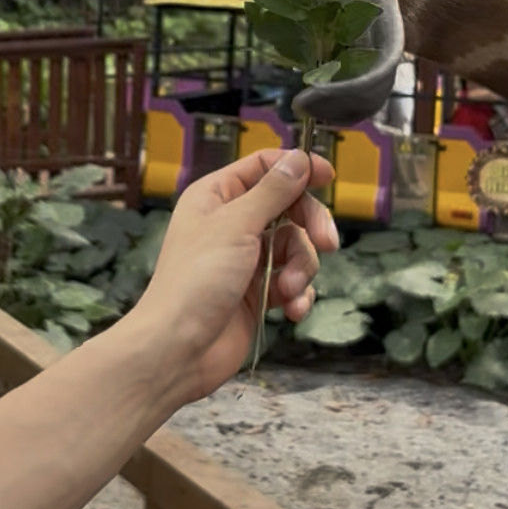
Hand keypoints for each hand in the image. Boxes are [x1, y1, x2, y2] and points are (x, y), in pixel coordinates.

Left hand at [132, 146, 337, 407]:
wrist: (178, 350)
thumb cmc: (195, 281)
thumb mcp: (237, 226)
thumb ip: (273, 192)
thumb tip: (299, 159)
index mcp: (217, 197)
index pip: (264, 168)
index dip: (297, 169)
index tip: (329, 176)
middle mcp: (232, 224)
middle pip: (289, 208)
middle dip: (311, 226)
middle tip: (328, 243)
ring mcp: (245, 260)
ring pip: (296, 248)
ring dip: (300, 269)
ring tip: (287, 290)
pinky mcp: (257, 294)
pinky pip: (292, 282)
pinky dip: (297, 295)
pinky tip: (291, 310)